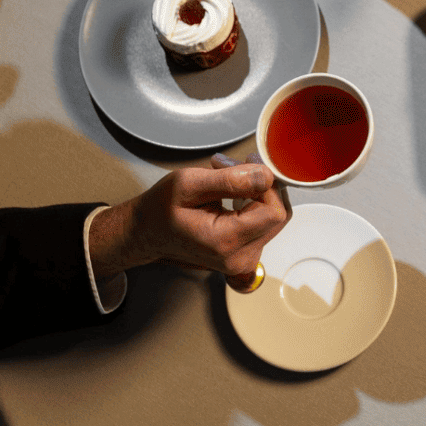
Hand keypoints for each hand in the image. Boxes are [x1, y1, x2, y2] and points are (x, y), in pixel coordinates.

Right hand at [90, 159, 290, 281]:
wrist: (147, 233)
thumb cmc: (161, 209)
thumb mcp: (188, 183)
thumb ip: (230, 180)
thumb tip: (265, 176)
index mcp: (225, 242)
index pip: (273, 211)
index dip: (266, 184)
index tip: (248, 165)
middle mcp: (238, 258)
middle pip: (278, 215)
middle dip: (261, 186)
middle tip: (234, 167)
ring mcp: (243, 261)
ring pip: (273, 219)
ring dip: (257, 194)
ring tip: (227, 180)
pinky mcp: (245, 256)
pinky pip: (264, 226)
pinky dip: (254, 206)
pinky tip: (233, 197)